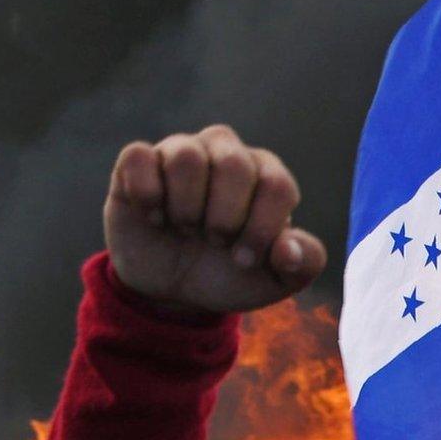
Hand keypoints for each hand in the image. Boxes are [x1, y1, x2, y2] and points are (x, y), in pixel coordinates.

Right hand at [103, 124, 327, 313]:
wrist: (173, 289)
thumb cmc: (230, 273)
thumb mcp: (275, 280)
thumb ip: (302, 265)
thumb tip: (289, 251)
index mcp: (267, 175)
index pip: (277, 186)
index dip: (261, 229)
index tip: (244, 260)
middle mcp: (227, 152)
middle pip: (235, 165)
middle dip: (224, 219)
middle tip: (214, 242)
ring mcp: (182, 150)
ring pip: (187, 157)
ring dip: (185, 207)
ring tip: (185, 228)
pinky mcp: (138, 161)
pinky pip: (139, 156)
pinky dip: (147, 195)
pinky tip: (153, 218)